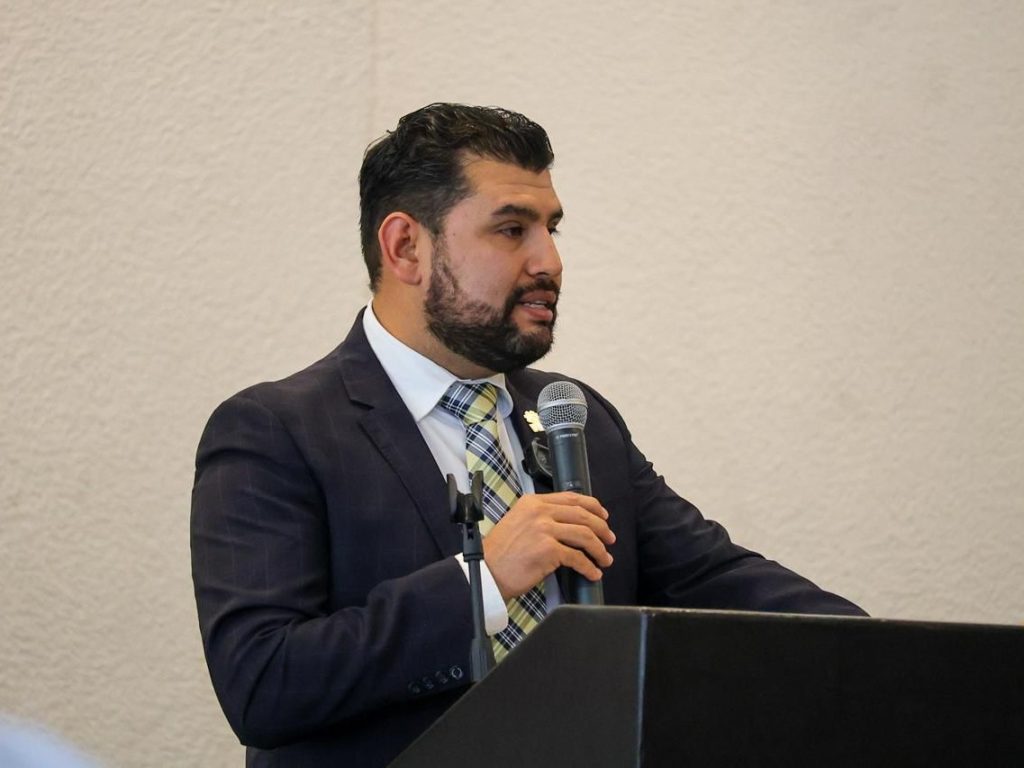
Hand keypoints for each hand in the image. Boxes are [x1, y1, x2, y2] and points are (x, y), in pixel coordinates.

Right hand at [482, 492, 615, 600]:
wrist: (487, 572)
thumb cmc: (501, 553)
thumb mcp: (517, 522)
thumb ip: (540, 517)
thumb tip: (569, 524)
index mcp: (533, 502)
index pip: (571, 498)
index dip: (593, 507)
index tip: (603, 516)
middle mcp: (539, 512)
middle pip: (583, 515)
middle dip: (602, 528)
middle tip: (610, 539)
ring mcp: (544, 530)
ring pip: (585, 535)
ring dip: (599, 549)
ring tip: (605, 559)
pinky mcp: (548, 551)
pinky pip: (578, 557)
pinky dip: (589, 567)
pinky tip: (593, 573)